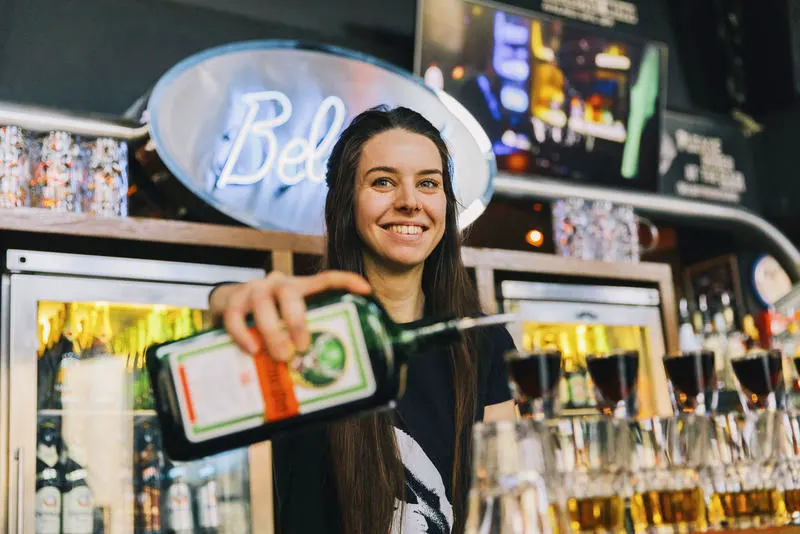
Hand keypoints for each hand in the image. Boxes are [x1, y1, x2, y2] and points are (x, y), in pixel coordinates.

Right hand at [210, 271, 370, 359]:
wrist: (229, 304)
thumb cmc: (269, 319)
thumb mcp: (287, 321)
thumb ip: (303, 336)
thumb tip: (329, 373)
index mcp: (299, 287)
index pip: (325, 278)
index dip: (346, 281)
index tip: (366, 290)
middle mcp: (278, 284)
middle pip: (290, 293)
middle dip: (298, 321)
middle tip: (302, 348)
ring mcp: (254, 290)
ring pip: (263, 304)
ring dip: (272, 331)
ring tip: (281, 356)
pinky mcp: (232, 300)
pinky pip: (236, 316)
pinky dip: (243, 334)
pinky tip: (252, 351)